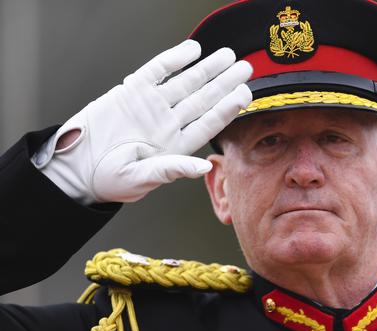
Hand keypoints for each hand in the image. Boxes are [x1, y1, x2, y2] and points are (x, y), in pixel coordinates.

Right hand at [33, 40, 251, 203]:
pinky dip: (174, 59)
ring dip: (207, 68)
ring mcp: (152, 105)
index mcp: (176, 145)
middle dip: (224, 83)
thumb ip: (172, 169)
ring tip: (227, 55)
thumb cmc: (109, 179)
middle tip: (245, 68)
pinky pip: (157, 70)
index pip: (208, 123)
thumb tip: (204, 167)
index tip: (245, 95)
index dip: (227, 108)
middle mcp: (169, 122)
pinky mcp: (132, 91)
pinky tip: (192, 50)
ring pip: (185, 82)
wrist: (74, 165)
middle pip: (203, 98)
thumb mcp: (140, 178)